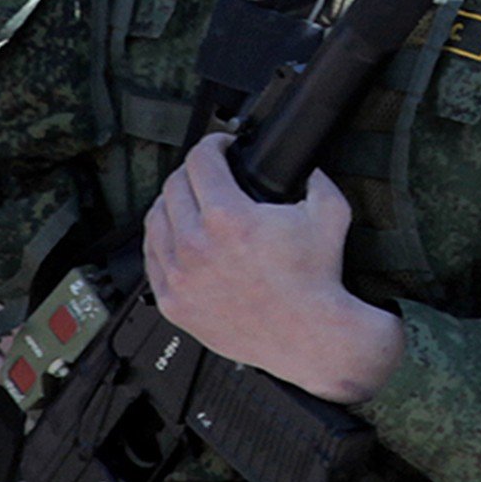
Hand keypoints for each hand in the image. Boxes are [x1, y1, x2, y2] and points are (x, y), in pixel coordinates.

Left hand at [143, 133, 403, 403]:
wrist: (311, 336)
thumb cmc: (317, 282)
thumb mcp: (329, 213)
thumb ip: (316, 178)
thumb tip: (307, 164)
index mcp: (229, 218)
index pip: (200, 160)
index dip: (213, 144)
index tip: (220, 147)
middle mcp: (197, 246)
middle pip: (173, 186)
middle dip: (192, 172)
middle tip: (208, 173)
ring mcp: (180, 277)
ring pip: (155, 220)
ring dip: (171, 203)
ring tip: (189, 202)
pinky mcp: (173, 303)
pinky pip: (152, 259)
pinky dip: (162, 241)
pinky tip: (177, 237)